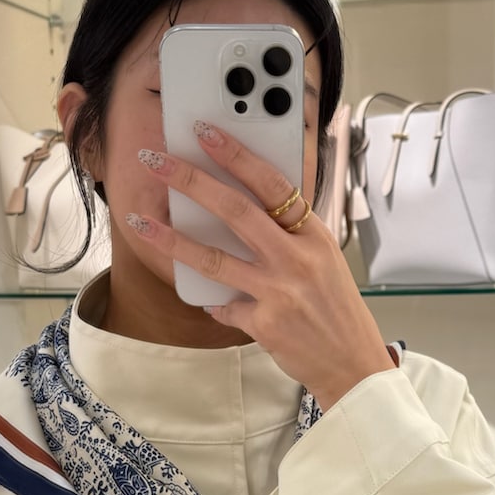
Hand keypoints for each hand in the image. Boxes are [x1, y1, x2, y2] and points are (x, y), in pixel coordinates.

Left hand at [128, 123, 391, 409]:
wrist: (352, 362)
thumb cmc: (336, 309)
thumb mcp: (324, 261)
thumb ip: (289, 236)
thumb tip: (239, 210)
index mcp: (313, 235)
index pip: (271, 183)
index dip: (235, 155)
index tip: (205, 132)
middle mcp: (297, 258)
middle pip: (235, 211)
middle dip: (190, 181)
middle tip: (156, 160)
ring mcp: (279, 291)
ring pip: (215, 259)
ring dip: (172, 239)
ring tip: (141, 222)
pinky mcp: (265, 324)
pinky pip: (224, 307)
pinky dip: (213, 304)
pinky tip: (208, 302)